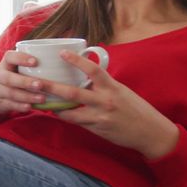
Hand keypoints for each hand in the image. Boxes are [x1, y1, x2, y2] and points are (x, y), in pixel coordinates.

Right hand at [0, 50, 48, 119]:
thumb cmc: (14, 76)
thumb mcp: (17, 68)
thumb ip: (31, 64)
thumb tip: (62, 57)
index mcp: (5, 64)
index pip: (10, 57)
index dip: (21, 59)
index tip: (35, 62)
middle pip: (9, 78)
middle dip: (25, 82)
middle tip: (40, 84)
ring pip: (11, 93)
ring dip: (27, 96)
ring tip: (42, 98)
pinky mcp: (0, 102)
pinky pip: (10, 105)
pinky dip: (20, 106)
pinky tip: (30, 107)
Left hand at [45, 50, 179, 159]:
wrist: (151, 133)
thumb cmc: (136, 109)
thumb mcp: (122, 91)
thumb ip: (103, 85)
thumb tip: (85, 76)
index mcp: (112, 87)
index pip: (93, 70)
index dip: (77, 60)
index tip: (62, 53)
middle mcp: (105, 101)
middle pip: (73, 92)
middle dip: (52, 87)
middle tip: (36, 81)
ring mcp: (99, 116)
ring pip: (69, 111)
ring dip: (53, 105)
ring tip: (39, 99)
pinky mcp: (97, 128)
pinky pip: (76, 121)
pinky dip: (64, 116)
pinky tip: (55, 112)